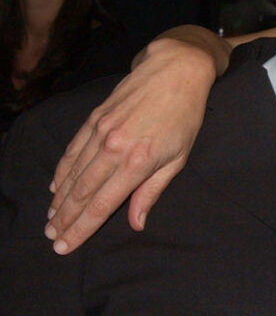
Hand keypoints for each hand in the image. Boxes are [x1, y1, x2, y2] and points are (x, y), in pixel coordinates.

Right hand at [46, 38, 217, 253]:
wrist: (176, 70)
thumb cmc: (185, 116)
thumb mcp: (178, 158)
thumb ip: (152, 191)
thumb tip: (136, 223)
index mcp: (137, 163)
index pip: (100, 205)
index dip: (80, 229)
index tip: (64, 246)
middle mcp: (113, 148)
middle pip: (80, 193)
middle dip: (64, 219)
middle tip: (52, 238)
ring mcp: (100, 131)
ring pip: (72, 174)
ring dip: (59, 200)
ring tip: (50, 220)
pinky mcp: (94, 118)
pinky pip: (72, 151)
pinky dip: (62, 171)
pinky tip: (56, 187)